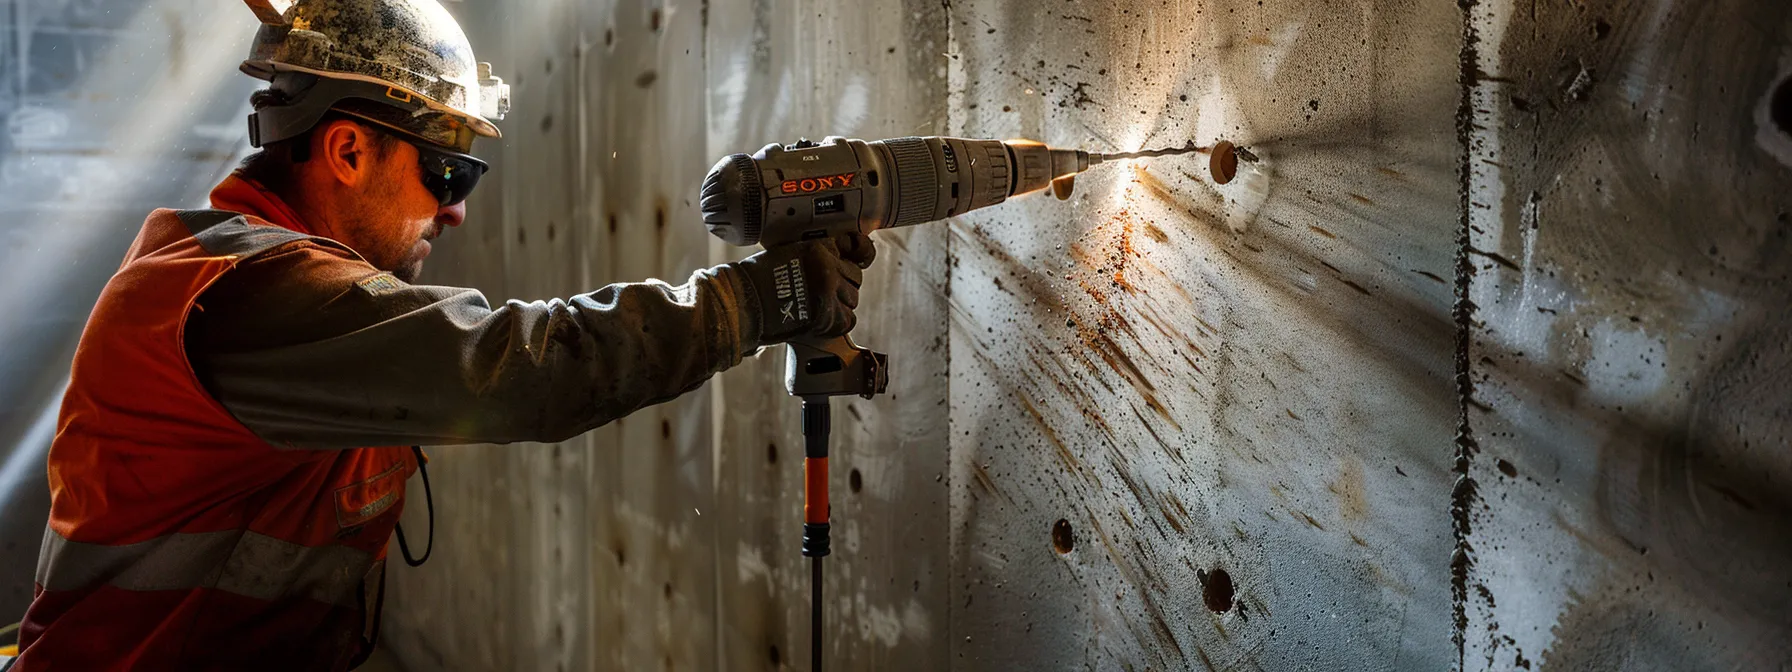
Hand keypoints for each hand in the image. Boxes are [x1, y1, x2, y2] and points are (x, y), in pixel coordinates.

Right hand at [734, 231, 876, 342]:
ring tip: (817, 310)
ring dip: (839, 306)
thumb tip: (830, 268)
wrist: (741, 302)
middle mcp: (827, 264)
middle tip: (823, 296)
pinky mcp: (827, 313)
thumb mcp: (786, 254)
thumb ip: (811, 259)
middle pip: (855, 277)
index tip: (853, 262)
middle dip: (842, 287)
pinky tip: (821, 323)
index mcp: (817, 246)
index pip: (854, 248)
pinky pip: (848, 320)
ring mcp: (829, 289)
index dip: (853, 258)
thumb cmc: (754, 280)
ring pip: (853, 299)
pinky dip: (836, 324)